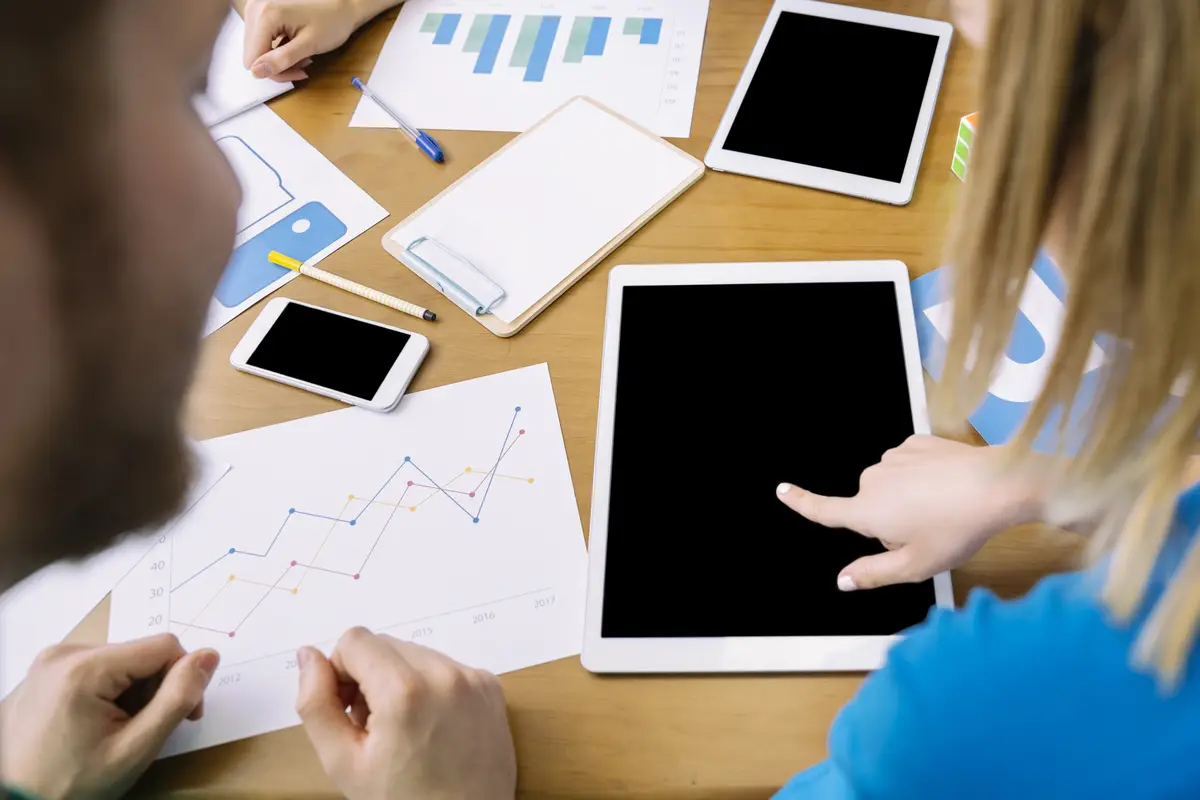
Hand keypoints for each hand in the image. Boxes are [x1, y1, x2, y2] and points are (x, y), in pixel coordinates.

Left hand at [0, 635, 218, 799]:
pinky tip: (99, 723)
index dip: (184, 678)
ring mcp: (50, 661)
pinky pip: (96, 668)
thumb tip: (209, 657)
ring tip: (119, 729)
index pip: (164, 646)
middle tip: (146, 730)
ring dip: (133, 691)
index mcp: (83, 668)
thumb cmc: (73, 785)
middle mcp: (63, 653)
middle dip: (155, 689)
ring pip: (121, 660)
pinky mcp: (44, 671)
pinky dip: (110, 691)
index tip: (185, 716)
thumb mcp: (136, 748)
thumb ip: (177, 699)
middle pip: (140, 653)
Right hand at [243, 0, 383, 81]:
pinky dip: (278, 50)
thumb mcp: (309, 45)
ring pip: (257, 50)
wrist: (340, 6)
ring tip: (301, 56)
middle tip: (303, 63)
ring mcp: (256, 10)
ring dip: (279, 60)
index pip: (252, 59)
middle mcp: (255, 9)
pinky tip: (295, 49)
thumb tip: (256, 73)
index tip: (298, 71)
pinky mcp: (260, 14)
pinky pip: (262, 42)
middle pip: (253, 55)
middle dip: (278, 66)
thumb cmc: (331, 22)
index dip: (274, 71)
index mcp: (265, 15)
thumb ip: (282, 59)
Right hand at [295, 627, 515, 799]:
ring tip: (403, 730)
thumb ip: (316, 703)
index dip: (339, 672)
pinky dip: (430, 686)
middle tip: (371, 726)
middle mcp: (444, 674)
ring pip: (415, 653)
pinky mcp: (490, 685)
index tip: (347, 710)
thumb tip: (307, 655)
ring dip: (398, 680)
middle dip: (368, 677)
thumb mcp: (343, 762)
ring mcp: (473, 678)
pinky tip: (430, 726)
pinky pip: (445, 666)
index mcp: (405, 690)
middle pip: (385, 644)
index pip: (354, 640)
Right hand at [777, 435, 1044, 590]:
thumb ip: (873, 574)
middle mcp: (872, 480)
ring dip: (908, 499)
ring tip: (942, 508)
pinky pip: (908, 465)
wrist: (998, 485)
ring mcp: (893, 458)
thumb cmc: (957, 528)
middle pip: (870, 508)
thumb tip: (843, 580)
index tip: (782, 490)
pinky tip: (946, 485)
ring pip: (891, 487)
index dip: (800, 503)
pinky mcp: (915, 444)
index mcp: (867, 512)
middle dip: (891, 522)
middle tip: (927, 532)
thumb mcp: (916, 566)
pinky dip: (922, 476)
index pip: (824, 510)